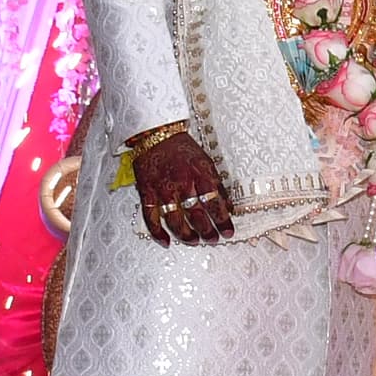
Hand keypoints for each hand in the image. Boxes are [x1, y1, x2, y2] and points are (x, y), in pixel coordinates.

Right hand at [130, 126, 234, 244]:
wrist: (156, 135)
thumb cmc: (182, 148)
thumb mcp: (206, 162)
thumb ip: (216, 184)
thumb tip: (228, 206)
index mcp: (200, 174)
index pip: (214, 203)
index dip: (222, 221)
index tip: (228, 232)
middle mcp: (182, 183)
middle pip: (196, 215)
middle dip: (206, 231)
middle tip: (212, 239)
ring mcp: (163, 189)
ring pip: (175, 220)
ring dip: (186, 235)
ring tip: (194, 241)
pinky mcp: (147, 192)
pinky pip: (151, 217)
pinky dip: (158, 232)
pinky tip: (166, 241)